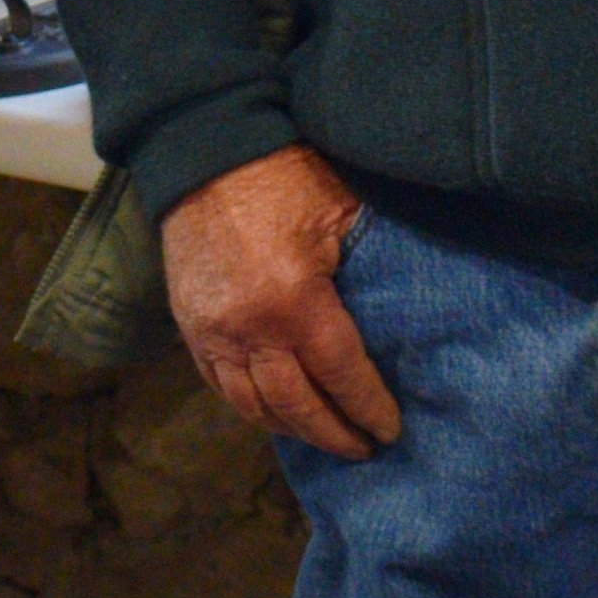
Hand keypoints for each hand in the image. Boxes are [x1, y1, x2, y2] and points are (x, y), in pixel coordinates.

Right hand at [163, 144, 396, 458]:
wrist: (204, 150)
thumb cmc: (284, 175)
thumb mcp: (341, 213)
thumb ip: (368, 270)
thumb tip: (408, 314)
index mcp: (295, 301)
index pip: (341, 375)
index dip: (368, 408)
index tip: (390, 430)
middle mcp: (249, 329)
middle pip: (296, 406)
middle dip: (334, 433)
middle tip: (363, 447)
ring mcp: (212, 332)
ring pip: (252, 406)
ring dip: (291, 428)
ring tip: (322, 435)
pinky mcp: (189, 325)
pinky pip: (219, 385)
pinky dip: (250, 407)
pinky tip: (275, 412)